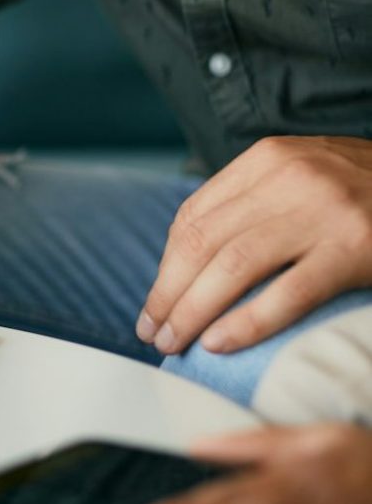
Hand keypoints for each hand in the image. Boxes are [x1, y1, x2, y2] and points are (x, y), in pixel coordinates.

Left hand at [137, 136, 371, 355]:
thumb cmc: (366, 193)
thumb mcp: (304, 177)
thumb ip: (253, 204)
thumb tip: (188, 264)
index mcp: (267, 159)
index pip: (193, 217)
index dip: (165, 267)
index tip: (153, 304)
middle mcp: (290, 178)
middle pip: (203, 243)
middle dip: (168, 294)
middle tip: (153, 334)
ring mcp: (324, 212)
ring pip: (232, 267)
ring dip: (193, 312)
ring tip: (174, 344)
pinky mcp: (355, 248)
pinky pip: (288, 293)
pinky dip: (247, 322)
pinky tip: (220, 344)